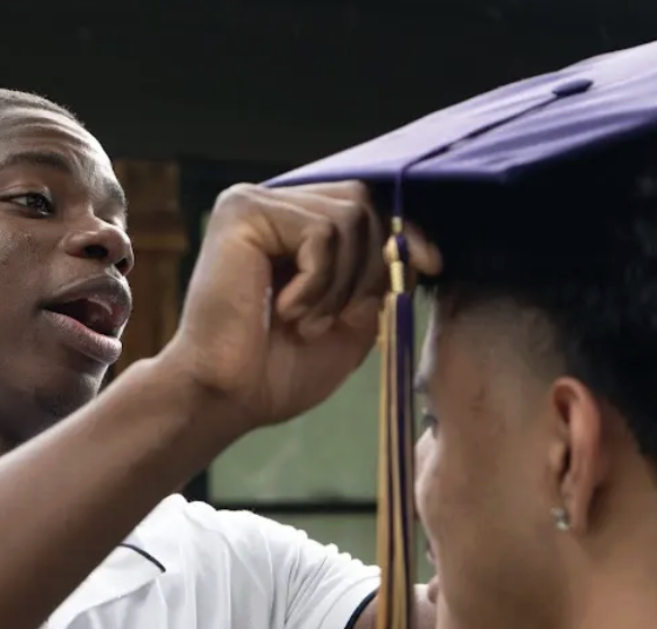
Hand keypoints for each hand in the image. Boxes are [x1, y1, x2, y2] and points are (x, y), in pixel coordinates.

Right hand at [160, 182, 440, 430]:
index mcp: (292, 229)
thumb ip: (378, 283)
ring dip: (339, 282)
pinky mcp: (242, 211)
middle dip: (368, 266)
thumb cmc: (275, 371)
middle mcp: (273, 205)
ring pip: (347, 216)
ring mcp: (254, 203)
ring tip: (302, 319)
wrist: (224, 396)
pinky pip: (320, 233)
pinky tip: (284, 309)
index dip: (403, 229)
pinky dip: (317, 282)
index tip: (431, 264)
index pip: (364, 206)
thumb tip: (414, 248)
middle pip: (362, 203)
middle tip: (330, 319)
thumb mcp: (349, 325)